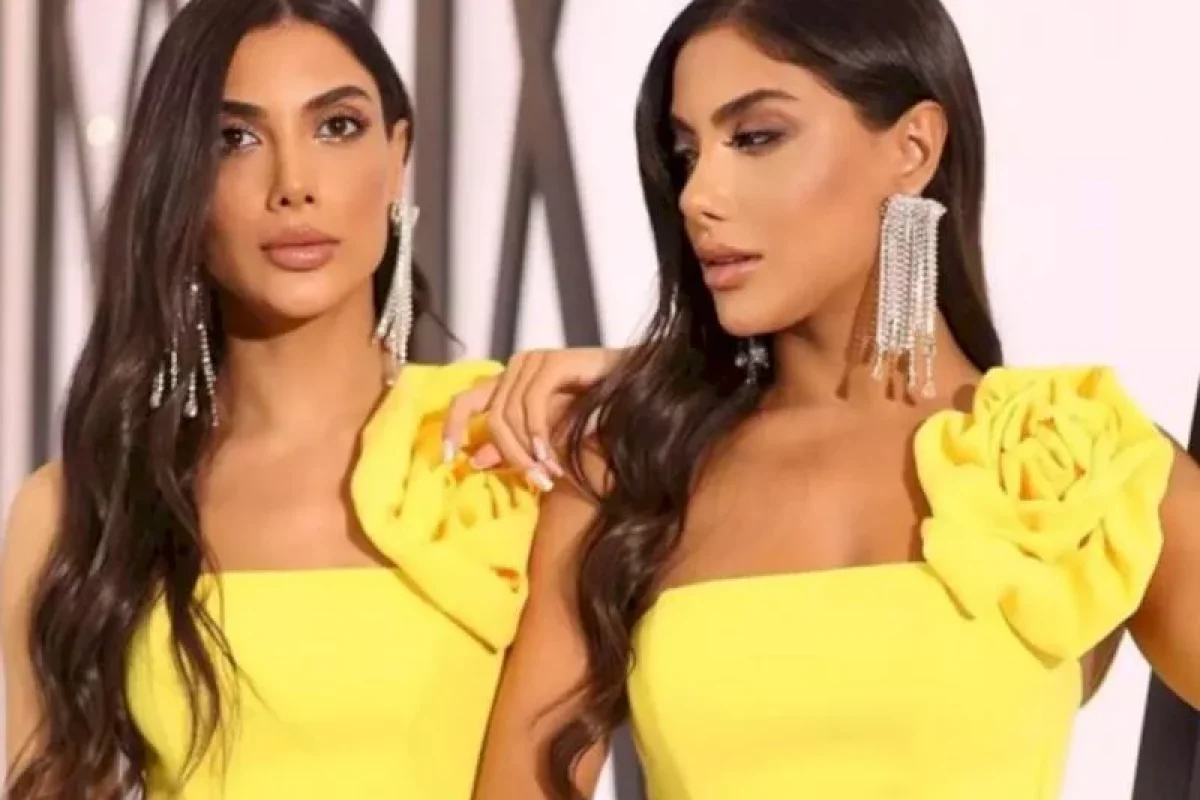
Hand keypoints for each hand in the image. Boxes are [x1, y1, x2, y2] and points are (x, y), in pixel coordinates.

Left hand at [442, 348, 621, 489]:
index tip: (448, 460)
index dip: (451, 429)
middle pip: (491, 419)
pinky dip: (539, 433)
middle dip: (511, 456)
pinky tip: (551, 454)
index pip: (463, 402)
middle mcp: (513, 368)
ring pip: (509, 415)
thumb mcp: (548, 435)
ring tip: (551, 473)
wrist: (633, 384)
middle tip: (536, 482)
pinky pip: (532, 404)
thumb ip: (514, 446)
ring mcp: (531, 362)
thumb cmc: (595, 407)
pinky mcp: (551, 362)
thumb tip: (475, 462)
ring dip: (529, 451)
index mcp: (507, 383)